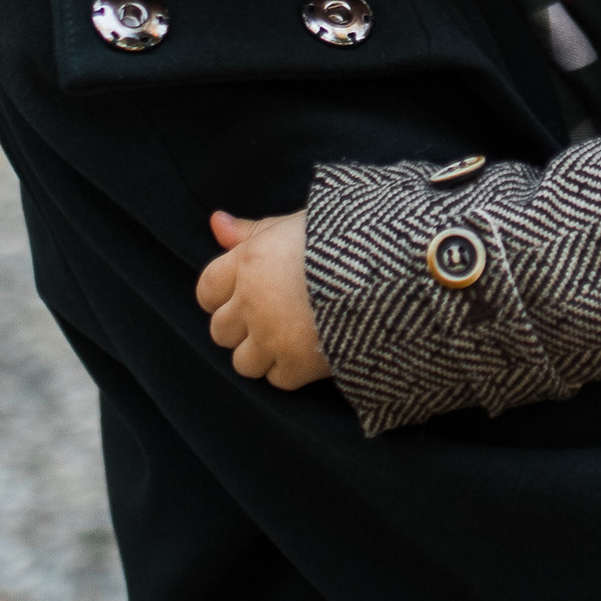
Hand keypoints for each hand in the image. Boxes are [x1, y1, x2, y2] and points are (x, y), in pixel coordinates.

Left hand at [196, 209, 331, 388]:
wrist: (394, 271)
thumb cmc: (349, 237)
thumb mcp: (299, 222)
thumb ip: (254, 229)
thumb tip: (215, 223)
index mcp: (250, 261)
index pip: (206, 289)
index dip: (221, 296)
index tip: (241, 296)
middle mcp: (252, 301)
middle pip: (220, 330)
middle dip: (241, 327)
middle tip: (271, 318)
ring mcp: (272, 336)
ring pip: (243, 362)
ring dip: (263, 354)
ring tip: (291, 338)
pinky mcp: (298, 363)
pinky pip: (278, 379)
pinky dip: (292, 370)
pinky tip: (312, 351)